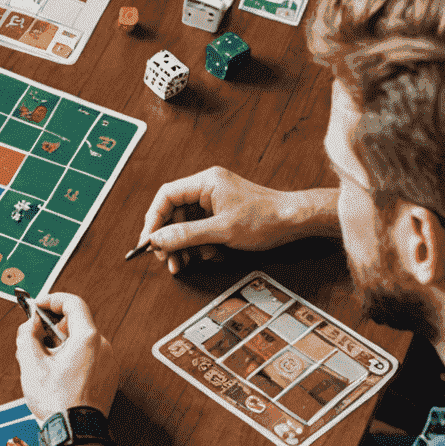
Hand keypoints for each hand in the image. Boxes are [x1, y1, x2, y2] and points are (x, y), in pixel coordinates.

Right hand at [16, 293, 118, 420]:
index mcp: (88, 339)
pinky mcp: (109, 377)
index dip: (53, 300)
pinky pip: (90, 356)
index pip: (73, 303)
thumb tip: (31, 323)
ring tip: (45, 363)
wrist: (75, 433)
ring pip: (83, 341)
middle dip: (54, 326)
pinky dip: (74, 357)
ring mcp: (109, 363)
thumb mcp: (30, 363)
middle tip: (36, 338)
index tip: (38, 305)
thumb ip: (27, 334)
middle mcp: (104, 348)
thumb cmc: (57, 402)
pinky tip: (58, 374)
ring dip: (63, 344)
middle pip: (77, 323)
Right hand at [140, 167, 332, 273]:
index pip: (166, 196)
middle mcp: (207, 187)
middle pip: (174, 212)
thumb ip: (186, 235)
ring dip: (183, 245)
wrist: (296, 221)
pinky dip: (198, 244)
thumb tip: (158, 239)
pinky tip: (205, 256)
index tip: (148, 241)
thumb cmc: (266, 219)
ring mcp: (215, 200)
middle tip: (165, 258)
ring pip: (186, 223)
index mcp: (205, 182)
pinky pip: (200, 228)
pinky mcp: (222, 213)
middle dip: (169, 237)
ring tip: (183, 263)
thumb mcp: (222, 230)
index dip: (154, 219)